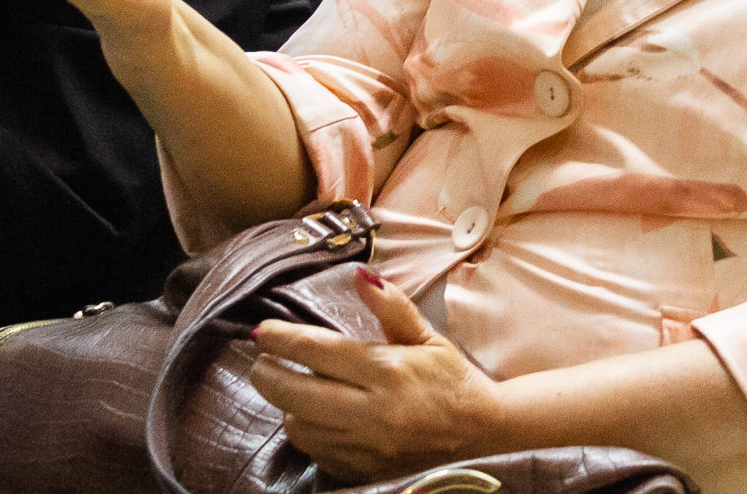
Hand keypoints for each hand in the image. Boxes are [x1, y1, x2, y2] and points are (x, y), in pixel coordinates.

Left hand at [249, 267, 504, 480]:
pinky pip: (317, 452)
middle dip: (267, 373)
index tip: (262, 331)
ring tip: (291, 387)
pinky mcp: (363, 470)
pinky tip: (314, 417)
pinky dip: (308, 433)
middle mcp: (372, 411)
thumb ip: (392, 307)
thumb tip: (359, 275)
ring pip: (299, 427)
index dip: (281, 339)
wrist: (484, 435)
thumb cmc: (453, 381)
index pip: (317, 351)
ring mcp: (366, 446)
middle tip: (262, 359)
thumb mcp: (428, 337)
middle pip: (294, 393)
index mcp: (388, 370)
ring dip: (286, 406)